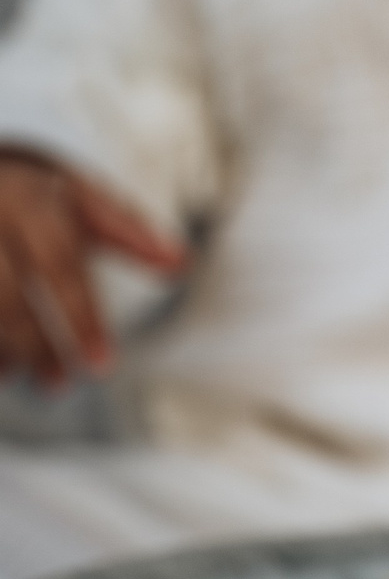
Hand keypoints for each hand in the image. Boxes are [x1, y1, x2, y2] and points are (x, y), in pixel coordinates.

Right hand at [0, 151, 186, 385]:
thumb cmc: (36, 192)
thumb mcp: (81, 197)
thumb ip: (128, 231)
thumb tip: (182, 264)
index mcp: (30, 198)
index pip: (61, 266)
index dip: (82, 319)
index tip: (101, 367)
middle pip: (8, 296)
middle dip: (36, 346)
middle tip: (63, 386)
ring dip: (5, 351)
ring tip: (32, 382)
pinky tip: (2, 372)